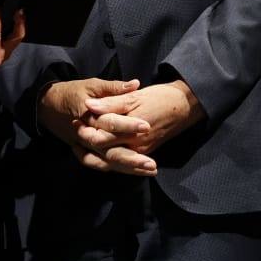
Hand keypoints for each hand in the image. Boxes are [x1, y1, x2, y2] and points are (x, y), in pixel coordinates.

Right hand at [38, 78, 156, 175]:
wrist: (47, 106)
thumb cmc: (72, 92)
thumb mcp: (91, 85)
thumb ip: (113, 87)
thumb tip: (135, 84)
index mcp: (87, 115)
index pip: (109, 122)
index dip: (128, 125)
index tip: (146, 126)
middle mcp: (84, 134)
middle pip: (107, 149)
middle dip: (130, 158)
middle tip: (151, 163)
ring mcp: (82, 145)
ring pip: (105, 161)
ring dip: (127, 168)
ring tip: (149, 170)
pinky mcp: (82, 151)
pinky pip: (98, 164)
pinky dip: (114, 168)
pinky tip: (133, 172)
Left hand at [81, 80, 204, 155]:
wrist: (183, 107)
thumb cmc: (159, 98)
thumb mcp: (134, 97)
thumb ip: (111, 103)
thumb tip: (89, 105)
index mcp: (131, 130)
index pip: (102, 136)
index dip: (87, 129)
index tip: (76, 120)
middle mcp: (135, 145)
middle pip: (104, 151)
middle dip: (88, 142)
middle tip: (77, 130)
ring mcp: (139, 152)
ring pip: (111, 161)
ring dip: (93, 154)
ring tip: (78, 143)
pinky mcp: (142, 153)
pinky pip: (120, 164)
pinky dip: (105, 161)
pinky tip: (92, 153)